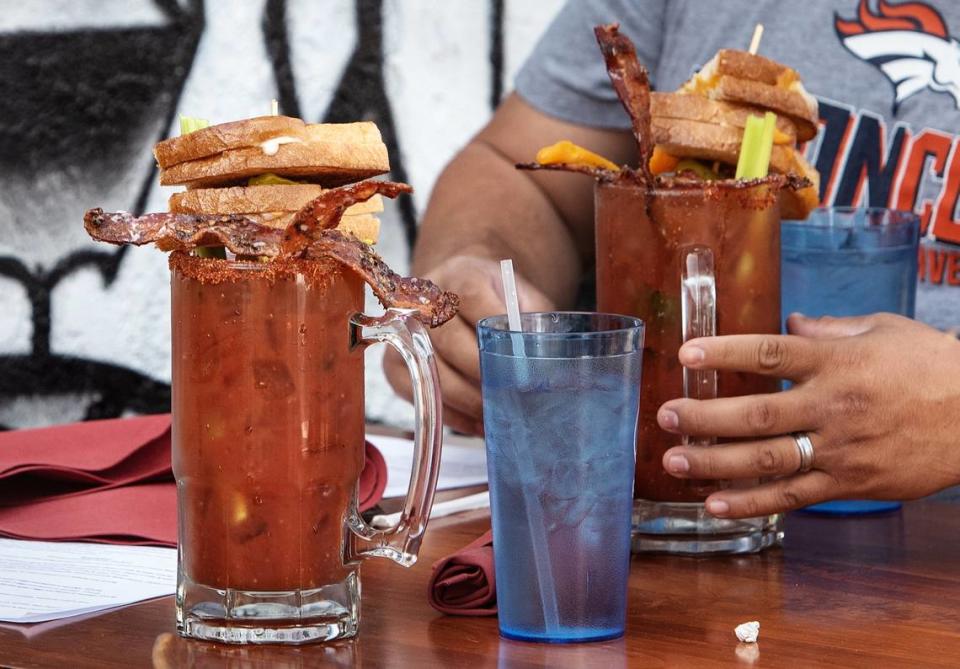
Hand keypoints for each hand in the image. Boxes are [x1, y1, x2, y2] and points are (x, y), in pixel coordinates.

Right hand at [384, 255, 554, 434]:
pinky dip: (450, 413)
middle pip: (448, 340)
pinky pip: (418, 393)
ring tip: (495, 415)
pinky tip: (477, 422)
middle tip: (508, 397)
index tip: (518, 364)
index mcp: (461, 275)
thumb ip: (535, 321)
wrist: (461, 291)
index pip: (472, 299)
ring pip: (430, 371)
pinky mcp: (394, 364)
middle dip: (480, 374)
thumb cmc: (497, 300)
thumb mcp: (522, 297)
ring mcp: (405, 333)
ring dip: (466, 399)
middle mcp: (425, 301)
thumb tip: (546, 361)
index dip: (494, 334)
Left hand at [656, 313, 959, 517]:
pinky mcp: (849, 484)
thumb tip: (791, 322)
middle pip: (757, 413)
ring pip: (768, 460)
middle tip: (665, 416)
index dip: (725, 352)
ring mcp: (840, 449)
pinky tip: (716, 504)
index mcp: (837, 362)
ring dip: (716, 463)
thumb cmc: (933, 367)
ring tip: (674, 462)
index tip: (686, 353)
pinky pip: (793, 497)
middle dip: (706, 416)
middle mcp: (832, 406)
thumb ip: (832, 329)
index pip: (770, 352)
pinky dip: (753, 503)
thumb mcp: (884, 331)